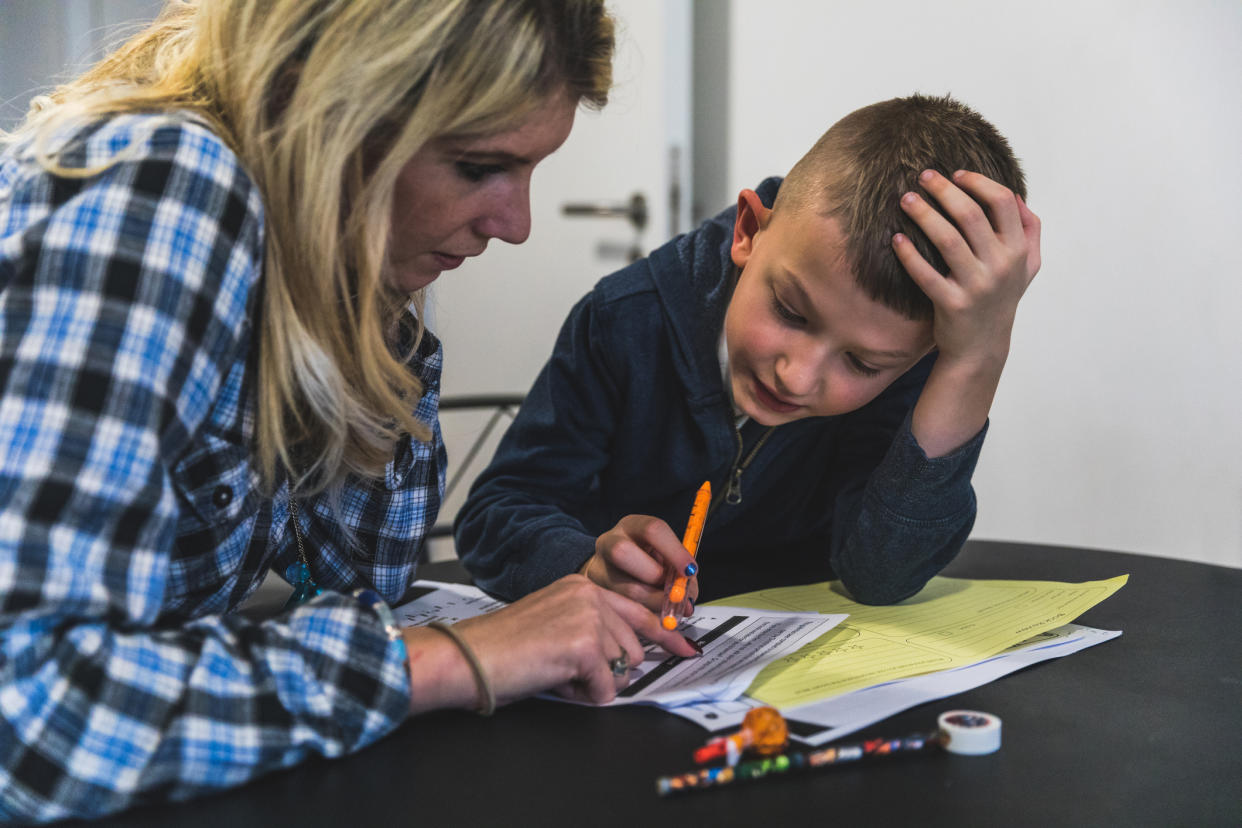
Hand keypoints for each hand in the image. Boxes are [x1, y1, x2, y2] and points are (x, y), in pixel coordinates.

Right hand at [449, 575, 697, 706]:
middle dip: (609, 670)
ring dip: (593, 683)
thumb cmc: (504, 650)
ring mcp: (589, 617)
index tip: (687, 649)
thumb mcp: (555, 626)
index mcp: (582, 587)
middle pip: (633, 647)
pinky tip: (555, 681)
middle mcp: (589, 594)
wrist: (470, 658)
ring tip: (556, 673)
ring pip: (621, 668)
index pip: (638, 612)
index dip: (666, 636)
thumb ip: (592, 631)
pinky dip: (583, 695)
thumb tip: (630, 658)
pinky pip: (606, 688)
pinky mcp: (584, 645)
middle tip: (568, 672)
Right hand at [580, 514, 698, 613]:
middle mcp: (609, 542)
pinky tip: (655, 620)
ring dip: (653, 604)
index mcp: (632, 526)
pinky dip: (644, 619)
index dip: (674, 551)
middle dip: (654, 575)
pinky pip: (620, 610)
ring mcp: (597, 568)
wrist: (613, 569)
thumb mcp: (665, 556)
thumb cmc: (648, 560)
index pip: (652, 530)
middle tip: (673, 591)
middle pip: (623, 552)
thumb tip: (687, 600)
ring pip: (623, 588)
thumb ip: (679, 572)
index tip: (690, 571)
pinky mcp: (596, 593)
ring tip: (669, 611)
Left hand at [893, 169, 1041, 369]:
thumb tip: (1017, 196)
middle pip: (971, 215)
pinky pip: (926, 274)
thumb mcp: (1027, 267)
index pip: (1002, 202)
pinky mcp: (952, 304)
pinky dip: (909, 255)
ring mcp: (977, 286)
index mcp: (1018, 250)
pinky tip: (895, 239)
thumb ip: (1030, 230)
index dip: (978, 182)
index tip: (956, 174)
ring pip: (947, 239)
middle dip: (945, 190)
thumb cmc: (1000, 299)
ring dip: (923, 215)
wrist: (982, 348)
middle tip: (923, 176)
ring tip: (906, 199)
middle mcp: (1001, 266)